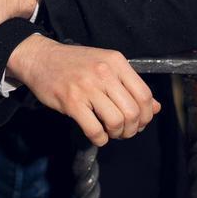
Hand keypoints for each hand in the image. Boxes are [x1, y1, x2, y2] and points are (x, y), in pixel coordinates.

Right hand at [6, 35, 160, 146]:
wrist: (40, 58)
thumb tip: (156, 107)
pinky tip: (98, 135)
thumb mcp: (106, 66)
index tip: (140, 122)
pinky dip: (100, 139)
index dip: (147, 115)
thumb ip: (131, 85)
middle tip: (124, 131)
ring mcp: (87, 87)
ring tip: (111, 132)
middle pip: (133, 112)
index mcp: (116, 62)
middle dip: (133, 128)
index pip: (145, 94)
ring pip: (117, 122)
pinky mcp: (71, 102)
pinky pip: (94, 130)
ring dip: (117, 134)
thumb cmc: (75, 63)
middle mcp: (104, 73)